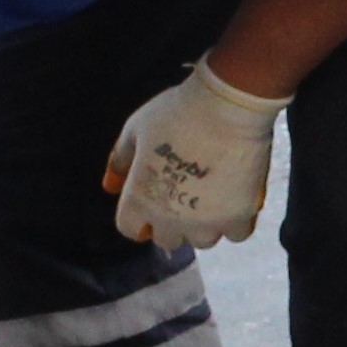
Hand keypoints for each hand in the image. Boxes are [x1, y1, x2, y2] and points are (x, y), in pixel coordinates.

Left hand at [104, 57, 288, 247]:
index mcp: (139, 200)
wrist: (227, 105)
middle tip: (185, 193)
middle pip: (168, 240)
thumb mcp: (136, 129)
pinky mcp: (238, 217)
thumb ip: (119, 160)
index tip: (153, 200)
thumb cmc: (177, 112)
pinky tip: (236, 197)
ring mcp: (206, 223)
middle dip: (172, 222)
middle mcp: (170, 220)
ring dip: (205, 224)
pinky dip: (236, 221)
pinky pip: (236, 234)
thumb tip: (109, 187)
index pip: (130, 229)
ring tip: (212, 195)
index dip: (139, 217)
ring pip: (202, 240)